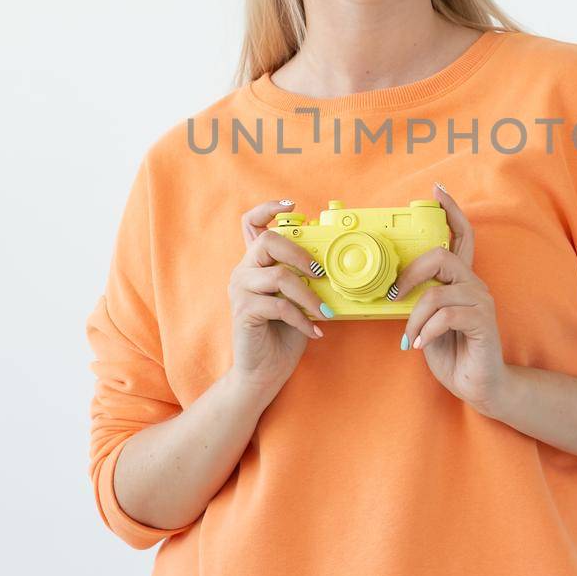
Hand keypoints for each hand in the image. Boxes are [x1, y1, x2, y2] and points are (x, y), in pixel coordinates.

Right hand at [227, 199, 330, 398]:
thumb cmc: (285, 332)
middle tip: (320, 273)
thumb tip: (336, 261)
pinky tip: (315, 330)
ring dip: (308, 295)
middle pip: (267, 241)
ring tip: (325, 312)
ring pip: (278, 276)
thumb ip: (306, 277)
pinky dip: (303, 318)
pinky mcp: (243, 312)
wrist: (265, 371)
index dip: (268, 208)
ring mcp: (240, 290)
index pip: (251, 223)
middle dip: (300, 253)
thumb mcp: (300, 297)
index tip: (292, 204)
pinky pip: (279, 306)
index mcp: (256, 263)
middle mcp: (243, 271)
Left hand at [393, 183, 507, 411]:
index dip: (451, 210)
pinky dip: (426, 331)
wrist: (478, 385)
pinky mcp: (483, 322)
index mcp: (461, 280)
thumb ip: (419, 299)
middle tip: (395, 296)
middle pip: (441, 256)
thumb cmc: (451, 350)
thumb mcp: (427, 320)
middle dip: (410, 275)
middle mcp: (474, 284)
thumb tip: (393, 289)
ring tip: (411, 337)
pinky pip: (445, 315)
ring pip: (437, 292)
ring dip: (415, 318)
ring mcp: (481, 302)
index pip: (461, 235)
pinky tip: (422, 345)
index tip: (437, 191)